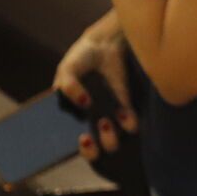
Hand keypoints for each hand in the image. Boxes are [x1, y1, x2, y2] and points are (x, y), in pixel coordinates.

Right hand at [55, 26, 139, 160]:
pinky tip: (122, 113)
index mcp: (70, 116)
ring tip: (104, 122)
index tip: (76, 140)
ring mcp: (109, 115)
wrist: (104, 43)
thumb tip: (83, 103)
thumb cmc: (81, 59)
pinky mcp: (126, 106)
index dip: (71, 148)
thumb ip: (68, 86)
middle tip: (86, 138)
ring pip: (112, 141)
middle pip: (93, 150)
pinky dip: (127, 121)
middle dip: (91, 152)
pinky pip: (129, 122)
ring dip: (109, 138)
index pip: (67, 143)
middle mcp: (89, 121)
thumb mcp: (66, 70)